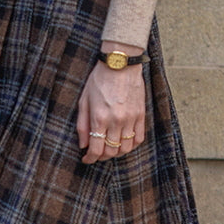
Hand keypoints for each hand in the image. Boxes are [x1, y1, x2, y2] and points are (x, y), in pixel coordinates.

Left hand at [76, 41, 145, 163]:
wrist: (120, 64)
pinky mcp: (141, 115)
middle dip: (101, 157)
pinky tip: (124, 143)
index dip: (90, 159)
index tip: (86, 159)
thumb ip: (82, 125)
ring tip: (109, 149)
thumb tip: (83, 145)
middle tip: (96, 154)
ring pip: (125, 148)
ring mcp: (131, 119)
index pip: (96, 149)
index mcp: (100, 118)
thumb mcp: (84, 100)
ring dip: (116, 153)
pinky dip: (131, 145)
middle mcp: (116, 121)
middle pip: (111, 151)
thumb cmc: (99, 80)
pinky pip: (138, 138)